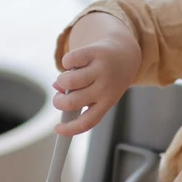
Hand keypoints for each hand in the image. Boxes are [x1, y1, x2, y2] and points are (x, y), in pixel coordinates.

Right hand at [52, 13, 141, 135]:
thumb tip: (57, 87)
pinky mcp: (95, 52)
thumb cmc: (106, 77)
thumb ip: (77, 94)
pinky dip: (66, 61)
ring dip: (61, 81)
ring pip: (69, 81)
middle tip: (59, 97)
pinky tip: (72, 62)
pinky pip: (70, 60)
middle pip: (73, 102)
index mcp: (107, 102)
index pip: (88, 121)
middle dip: (58, 102)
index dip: (70, 129)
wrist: (124, 52)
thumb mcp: (98, 91)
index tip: (58, 129)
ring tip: (65, 79)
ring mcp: (101, 69)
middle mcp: (106, 88)